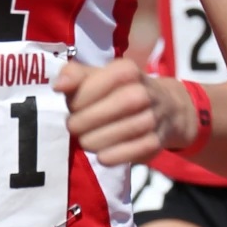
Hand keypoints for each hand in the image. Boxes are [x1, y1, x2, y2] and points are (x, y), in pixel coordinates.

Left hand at [54, 57, 191, 165]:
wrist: (168, 109)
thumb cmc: (122, 91)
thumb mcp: (101, 77)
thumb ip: (76, 76)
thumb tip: (58, 85)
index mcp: (126, 70)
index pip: (91, 85)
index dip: (75, 100)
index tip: (71, 107)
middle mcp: (143, 92)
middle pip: (103, 111)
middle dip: (81, 122)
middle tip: (73, 127)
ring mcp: (152, 117)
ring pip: (117, 133)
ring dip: (93, 141)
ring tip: (85, 141)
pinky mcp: (155, 142)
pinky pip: (130, 152)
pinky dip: (111, 156)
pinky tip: (102, 154)